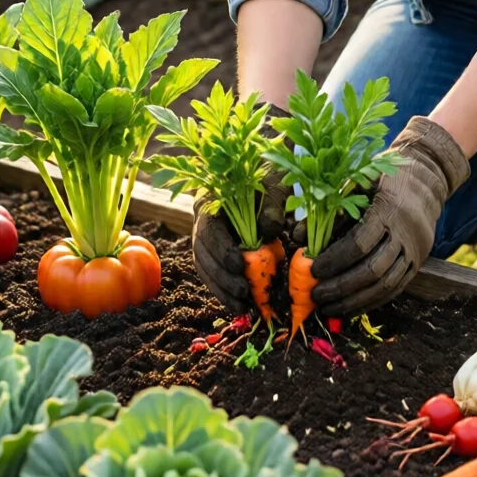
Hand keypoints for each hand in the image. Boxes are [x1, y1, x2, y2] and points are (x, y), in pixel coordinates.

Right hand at [191, 112, 288, 312]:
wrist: (264, 168)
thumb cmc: (268, 172)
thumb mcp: (274, 182)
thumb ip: (272, 204)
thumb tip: (269, 232)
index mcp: (210, 199)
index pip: (208, 229)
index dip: (221, 250)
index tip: (240, 265)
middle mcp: (202, 220)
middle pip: (202, 254)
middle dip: (221, 278)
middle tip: (244, 293)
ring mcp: (207, 239)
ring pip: (206, 269)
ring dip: (222, 291)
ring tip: (243, 308)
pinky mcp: (218, 252)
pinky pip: (216, 275)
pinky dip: (226, 291)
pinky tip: (241, 306)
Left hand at [310, 116, 469, 316]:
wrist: (427, 178)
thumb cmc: (385, 177)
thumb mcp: (358, 183)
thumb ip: (330, 210)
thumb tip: (297, 235)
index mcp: (387, 209)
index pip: (359, 243)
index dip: (334, 260)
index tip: (312, 270)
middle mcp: (405, 232)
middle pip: (372, 270)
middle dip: (341, 287)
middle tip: (316, 295)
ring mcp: (414, 250)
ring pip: (385, 285)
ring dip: (355, 301)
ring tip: (329, 308)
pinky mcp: (419, 262)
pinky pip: (396, 288)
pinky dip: (373, 301)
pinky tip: (352, 306)